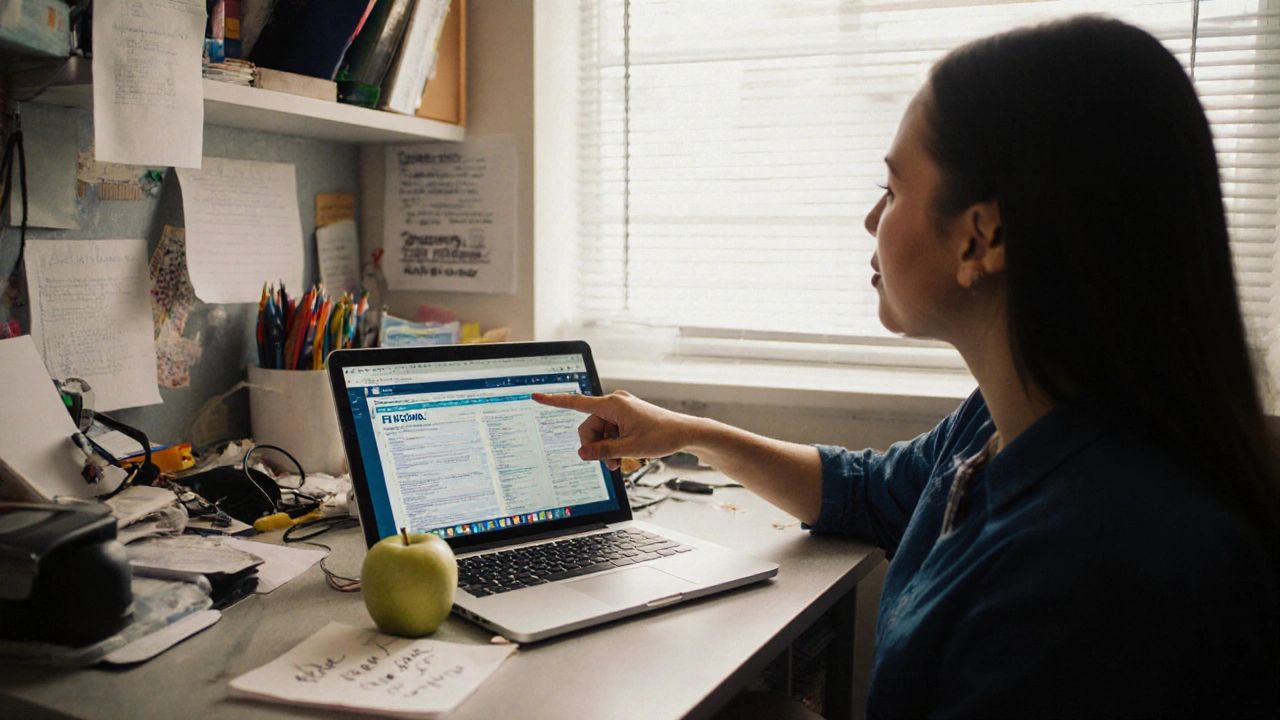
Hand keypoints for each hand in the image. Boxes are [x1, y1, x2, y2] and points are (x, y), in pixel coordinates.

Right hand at [530, 390, 695, 470]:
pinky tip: (623, 454)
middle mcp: (614, 403)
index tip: (536, 396)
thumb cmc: (662, 436)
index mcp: (613, 404)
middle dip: (595, 446)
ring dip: (605, 448)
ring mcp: (620, 409)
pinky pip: (609, 431)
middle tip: (610, 464)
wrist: (684, 433)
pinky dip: (612, 444)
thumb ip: (603, 451)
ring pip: (598, 432)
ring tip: (619, 462)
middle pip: (589, 426)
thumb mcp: (630, 449)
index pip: (577, 403)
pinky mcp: (625, 416)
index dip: (554, 401)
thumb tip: (582, 453)